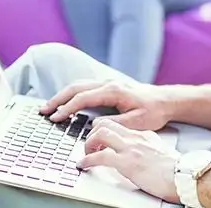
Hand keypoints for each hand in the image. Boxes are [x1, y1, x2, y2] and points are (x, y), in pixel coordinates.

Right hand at [40, 79, 172, 130]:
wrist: (166, 100)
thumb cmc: (154, 110)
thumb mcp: (137, 122)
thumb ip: (115, 125)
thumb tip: (94, 126)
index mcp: (113, 91)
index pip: (83, 98)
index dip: (67, 108)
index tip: (55, 118)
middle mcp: (109, 84)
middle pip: (76, 88)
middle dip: (58, 99)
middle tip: (43, 110)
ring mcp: (109, 84)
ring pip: (79, 86)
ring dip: (63, 95)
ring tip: (50, 107)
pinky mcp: (110, 87)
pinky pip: (86, 88)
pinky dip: (72, 94)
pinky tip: (67, 103)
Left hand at [78, 119, 180, 203]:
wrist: (185, 177)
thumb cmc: (176, 170)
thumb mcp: (160, 152)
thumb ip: (147, 148)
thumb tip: (137, 154)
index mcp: (143, 135)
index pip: (118, 125)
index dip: (103, 131)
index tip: (98, 140)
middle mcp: (135, 138)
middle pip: (105, 123)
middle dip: (92, 133)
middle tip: (90, 146)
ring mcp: (131, 148)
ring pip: (100, 134)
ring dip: (88, 144)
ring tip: (86, 154)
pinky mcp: (127, 162)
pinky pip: (100, 156)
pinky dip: (87, 160)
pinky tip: (84, 165)